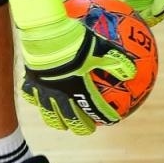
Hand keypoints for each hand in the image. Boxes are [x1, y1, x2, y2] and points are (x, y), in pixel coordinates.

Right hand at [9, 0, 136, 134]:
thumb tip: (132, 72)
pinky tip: (39, 99)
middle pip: (72, 120)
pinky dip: (37, 101)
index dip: (105, 116)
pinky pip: (32, 97)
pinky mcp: (31, 83)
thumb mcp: (100, 48)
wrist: (46, 34)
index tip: (111, 120)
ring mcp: (45, 92)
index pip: (96, 109)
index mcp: (80, 90)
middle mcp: (62, 95)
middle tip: (87, 128)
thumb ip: (115, 62)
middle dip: (81, 127)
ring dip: (58, 122)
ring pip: (50, 116)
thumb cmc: (75, 40)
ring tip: (63, 124)